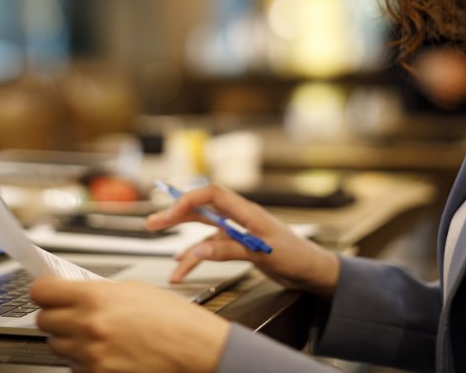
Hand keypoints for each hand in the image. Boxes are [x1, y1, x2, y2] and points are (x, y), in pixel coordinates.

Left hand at [31, 278, 228, 372]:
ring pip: (58, 347)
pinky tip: (106, 353)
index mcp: (96, 298)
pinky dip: (85, 362)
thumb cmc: (174, 320)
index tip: (47, 291)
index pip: (42, 292)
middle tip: (72, 313)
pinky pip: (75, 368)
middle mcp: (89, 328)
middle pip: (44, 321)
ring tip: (96, 335)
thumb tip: (76, 292)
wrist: (196, 351)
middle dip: (55, 316)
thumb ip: (99, 291)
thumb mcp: (135, 290)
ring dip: (70, 340)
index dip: (44, 290)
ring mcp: (92, 357)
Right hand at [145, 183, 339, 298]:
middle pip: (201, 209)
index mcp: (246, 211)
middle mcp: (239, 217)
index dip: (189, 199)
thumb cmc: (295, 255)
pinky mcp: (238, 245)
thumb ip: (229, 249)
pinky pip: (210, 247)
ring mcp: (237, 231)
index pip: (211, 194)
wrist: (312, 271)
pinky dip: (195, 256)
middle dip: (176, 214)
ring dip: (182, 239)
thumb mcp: (261, 253)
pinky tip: (183, 263)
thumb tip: (198, 250)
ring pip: (203, 230)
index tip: (170, 213)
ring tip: (162, 246)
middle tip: (152, 223)